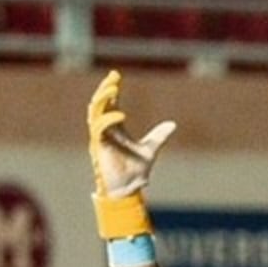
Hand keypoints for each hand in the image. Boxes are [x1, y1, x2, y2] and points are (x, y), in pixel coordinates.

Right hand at [87, 70, 176, 199]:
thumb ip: (159, 136)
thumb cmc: (135, 173)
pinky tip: (120, 115)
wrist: (128, 190)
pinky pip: (99, 128)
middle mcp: (105, 131)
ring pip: (95, 112)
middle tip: (114, 77)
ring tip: (113, 88)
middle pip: (100, 104)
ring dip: (102, 99)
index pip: (111, 104)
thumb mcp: (150, 150)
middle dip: (105, 89)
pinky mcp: (99, 147)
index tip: (116, 76)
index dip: (112, 89)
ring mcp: (101, 138)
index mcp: (115, 129)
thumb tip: (173, 124)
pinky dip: (108, 119)